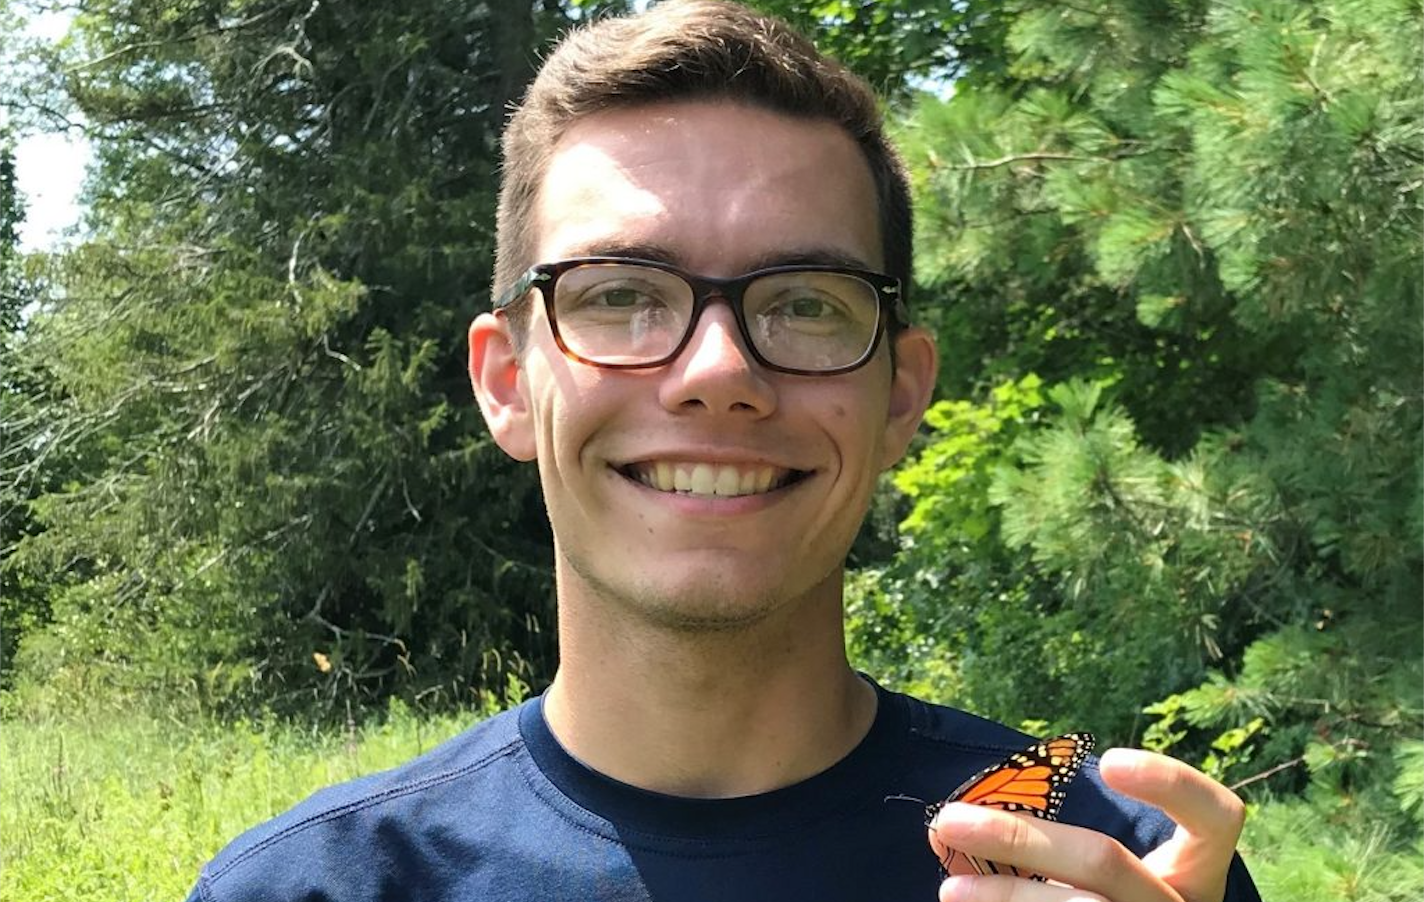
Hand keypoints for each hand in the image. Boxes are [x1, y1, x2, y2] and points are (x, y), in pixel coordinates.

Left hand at [928, 747, 1244, 901]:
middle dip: (1020, 836)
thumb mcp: (1117, 873)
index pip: (1216, 817)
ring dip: (1004, 893)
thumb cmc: (1112, 900)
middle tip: (949, 819)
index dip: (1173, 784)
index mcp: (1195, 873)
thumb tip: (970, 815)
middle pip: (1106, 861)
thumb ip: (1071, 840)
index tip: (1111, 761)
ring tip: (950, 886)